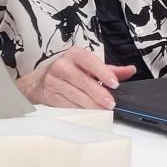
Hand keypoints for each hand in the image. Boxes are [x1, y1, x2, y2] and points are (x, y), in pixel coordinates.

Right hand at [16, 47, 136, 108]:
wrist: (37, 82)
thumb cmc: (66, 71)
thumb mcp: (87, 66)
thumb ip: (109, 69)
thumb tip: (130, 70)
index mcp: (74, 54)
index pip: (90, 62)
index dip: (103, 73)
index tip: (114, 83)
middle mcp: (62, 65)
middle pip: (83, 80)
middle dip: (98, 93)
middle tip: (110, 102)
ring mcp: (54, 80)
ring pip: (76, 94)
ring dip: (91, 104)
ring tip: (102, 109)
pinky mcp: (50, 95)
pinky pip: (67, 104)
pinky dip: (79, 109)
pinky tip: (88, 112)